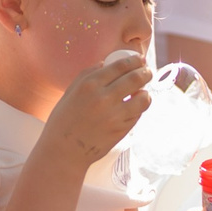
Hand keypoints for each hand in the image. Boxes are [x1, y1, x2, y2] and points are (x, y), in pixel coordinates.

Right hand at [34, 53, 151, 171]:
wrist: (64, 151)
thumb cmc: (64, 120)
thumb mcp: (70, 92)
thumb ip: (87, 74)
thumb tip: (105, 63)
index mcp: (90, 85)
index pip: (120, 66)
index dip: (134, 60)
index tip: (140, 59)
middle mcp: (104, 98)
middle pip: (135, 78)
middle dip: (145, 72)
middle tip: (147, 72)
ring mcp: (115, 115)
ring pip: (143, 98)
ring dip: (146, 92)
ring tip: (144, 91)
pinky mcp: (122, 129)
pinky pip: (138, 114)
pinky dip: (139, 108)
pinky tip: (135, 106)